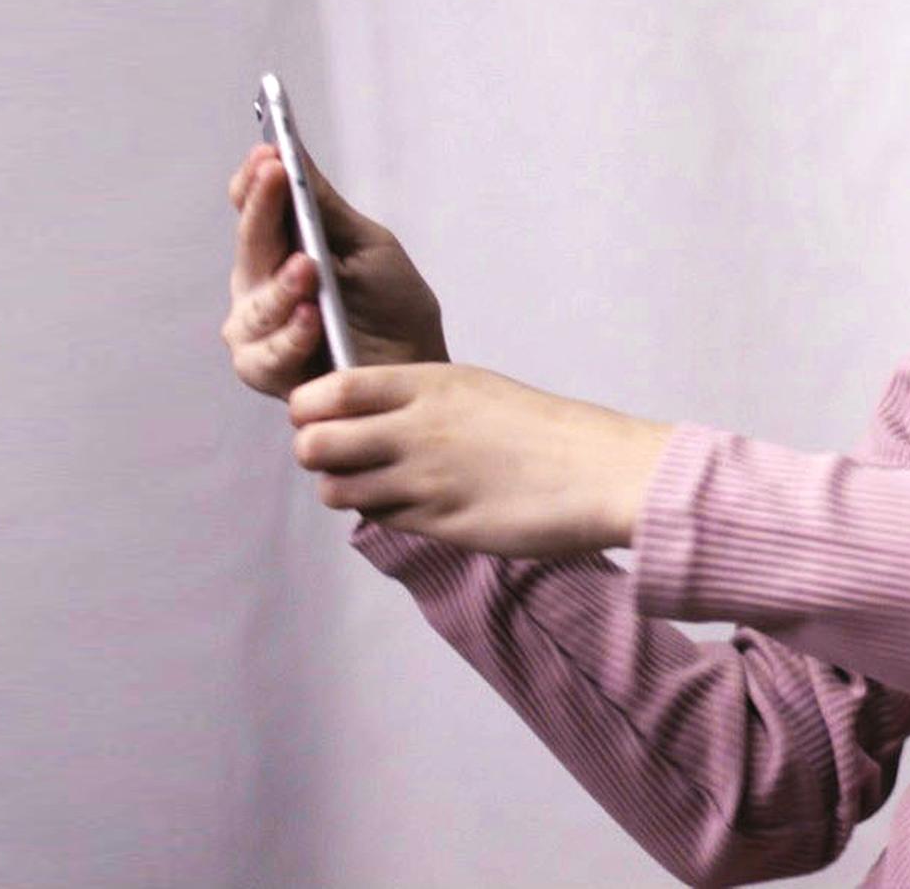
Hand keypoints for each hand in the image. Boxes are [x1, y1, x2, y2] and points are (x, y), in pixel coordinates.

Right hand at [222, 142, 450, 398]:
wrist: (417, 371)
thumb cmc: (391, 309)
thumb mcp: (367, 247)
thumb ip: (325, 208)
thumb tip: (292, 152)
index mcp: (281, 247)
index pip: (253, 206)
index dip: (256, 179)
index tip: (270, 152)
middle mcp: (259, 286)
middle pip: (248, 244)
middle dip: (262, 208)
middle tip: (275, 175)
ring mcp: (258, 331)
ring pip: (253, 305)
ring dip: (280, 285)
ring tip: (307, 266)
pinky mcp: (268, 373)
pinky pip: (267, 354)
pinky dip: (290, 336)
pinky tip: (311, 317)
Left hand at [287, 362, 676, 557]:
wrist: (601, 471)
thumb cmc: (544, 430)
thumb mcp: (475, 390)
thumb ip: (417, 398)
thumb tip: (363, 412)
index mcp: (428, 385)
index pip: (330, 391)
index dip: (308, 408)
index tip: (316, 416)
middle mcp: (416, 430)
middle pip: (316, 443)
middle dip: (314, 453)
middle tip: (337, 457)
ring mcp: (425, 480)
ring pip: (337, 489)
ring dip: (342, 489)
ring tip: (370, 484)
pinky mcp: (439, 524)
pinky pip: (380, 519)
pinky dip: (379, 513)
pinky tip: (408, 503)